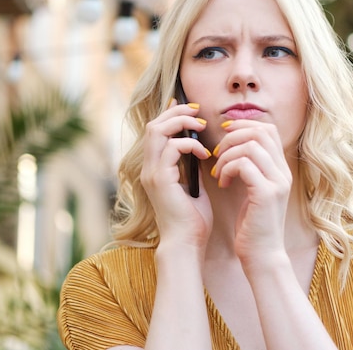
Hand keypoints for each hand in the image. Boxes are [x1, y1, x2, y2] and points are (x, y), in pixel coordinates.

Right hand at [139, 100, 212, 249]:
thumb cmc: (193, 221)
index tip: (191, 109)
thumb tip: (199, 149)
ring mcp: (151, 174)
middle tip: (198, 112)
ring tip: (201, 126)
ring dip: (181, 123)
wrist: (188, 244)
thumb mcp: (193, 187)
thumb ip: (190, 167)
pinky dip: (189, 145)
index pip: (155, 132)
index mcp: (155, 169)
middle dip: (176, 112)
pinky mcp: (160, 179)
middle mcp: (148, 169)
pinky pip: (171, 148)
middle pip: (153, 125)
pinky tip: (204, 154)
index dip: (170, 115)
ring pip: (157, 130)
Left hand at [210, 120, 292, 262]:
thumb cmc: (253, 226)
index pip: (268, 130)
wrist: (262, 256)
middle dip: (233, 136)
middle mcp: (283, 172)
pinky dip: (227, 169)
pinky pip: (244, 164)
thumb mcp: (253, 191)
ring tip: (218, 172)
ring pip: (251, 145)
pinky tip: (222, 183)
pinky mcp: (266, 194)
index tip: (224, 136)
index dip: (244, 126)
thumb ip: (250, 168)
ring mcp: (277, 182)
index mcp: (281, 169)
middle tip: (218, 153)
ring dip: (227, 154)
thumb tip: (232, 145)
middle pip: (261, 131)